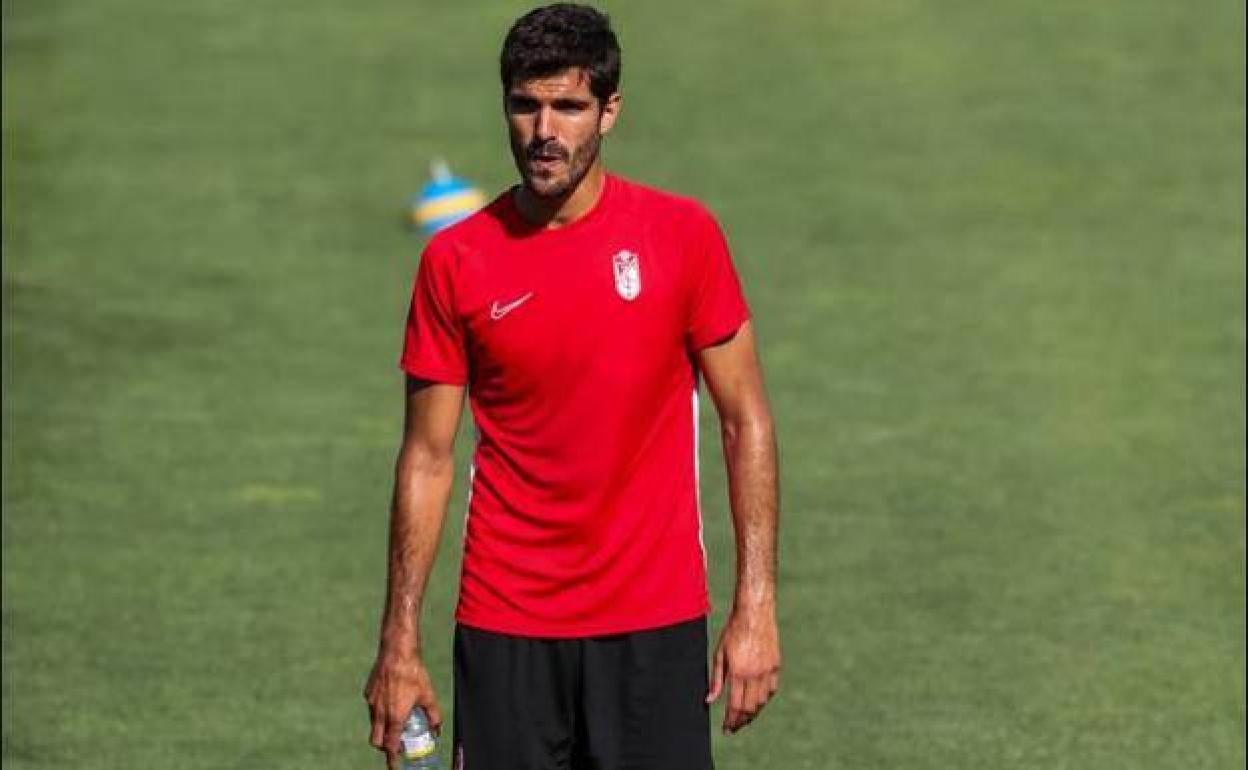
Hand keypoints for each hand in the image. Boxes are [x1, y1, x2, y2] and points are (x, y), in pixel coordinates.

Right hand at [364, 649, 442, 767]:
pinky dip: (380, 710)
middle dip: (384, 746)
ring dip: (383, 727)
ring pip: (374, 724)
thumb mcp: (428, 695)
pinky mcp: (368, 693)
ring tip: (396, 718)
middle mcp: (379, 713)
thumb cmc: (413, 673)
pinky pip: (372, 708)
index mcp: (395, 716)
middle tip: (395, 744)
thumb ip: (433, 715)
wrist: (397, 652)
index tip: (394, 765)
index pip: (389, 745)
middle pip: (376, 740)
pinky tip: (391, 699)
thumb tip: (437, 729)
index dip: (391, 757)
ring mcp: (372, 703)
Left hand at [706, 607, 780, 733]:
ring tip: (744, 717)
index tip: (727, 729)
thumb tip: (709, 700)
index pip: (735, 706)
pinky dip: (764, 699)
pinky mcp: (776, 665)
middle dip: (741, 721)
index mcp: (739, 672)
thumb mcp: (719, 654)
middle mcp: (755, 674)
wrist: (755, 613)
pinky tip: (757, 702)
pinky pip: (771, 690)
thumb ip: (715, 680)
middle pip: (750, 708)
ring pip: (762, 702)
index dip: (731, 721)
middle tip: (735, 727)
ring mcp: (768, 670)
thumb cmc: (734, 631)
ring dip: (753, 713)